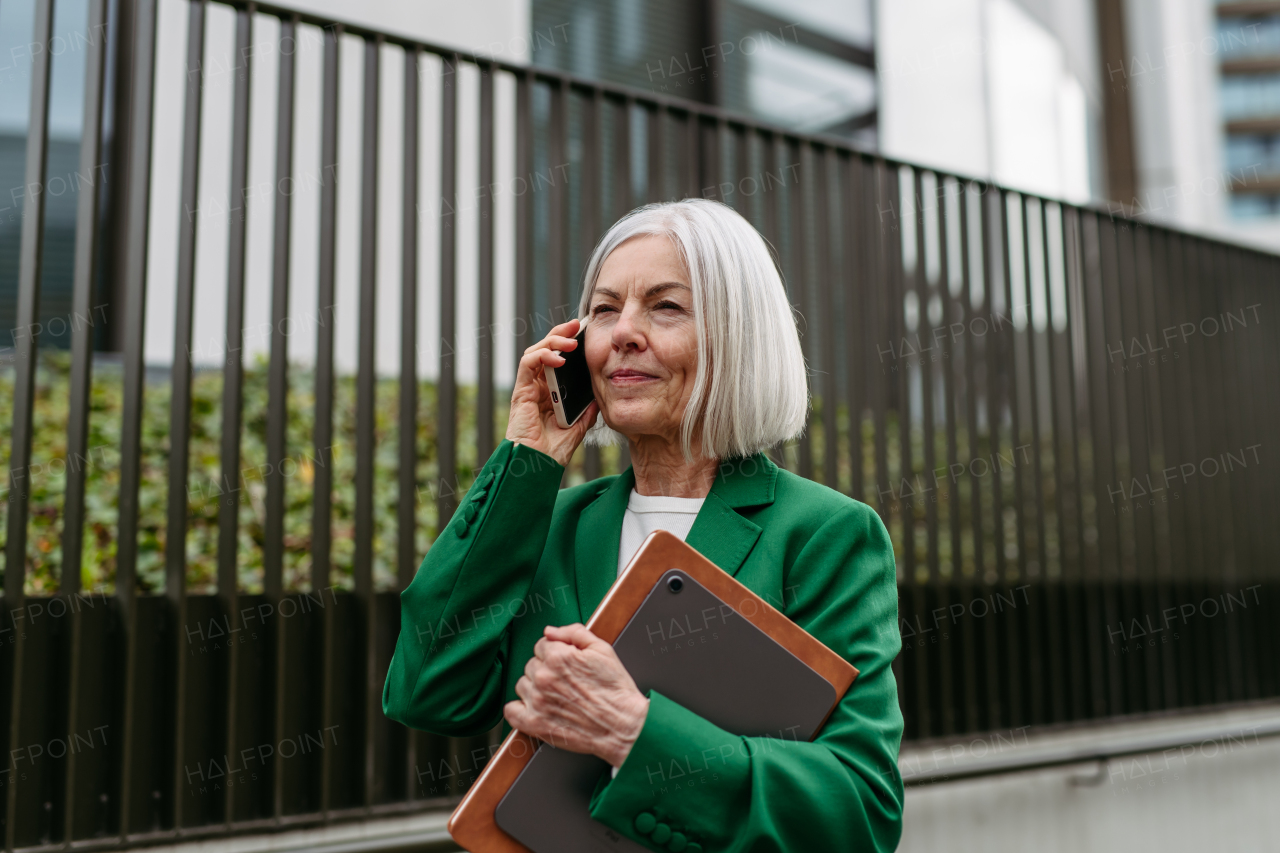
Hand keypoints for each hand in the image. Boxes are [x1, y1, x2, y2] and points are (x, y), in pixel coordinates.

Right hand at [504, 317, 599, 467]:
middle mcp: (538, 387)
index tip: (586, 333)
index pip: (558, 360)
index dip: (569, 344)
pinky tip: (558, 358)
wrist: (539, 467)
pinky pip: (528, 364)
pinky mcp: (520, 392)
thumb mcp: (579, 426)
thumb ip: (587, 409)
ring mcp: (528, 388)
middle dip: (561, 334)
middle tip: (577, 324)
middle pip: (546, 350)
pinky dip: (542, 356)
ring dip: (552, 341)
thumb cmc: (554, 451)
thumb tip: (600, 394)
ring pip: (535, 352)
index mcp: (551, 392)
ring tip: (570, 340)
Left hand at [504, 623, 649, 768]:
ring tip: (556, 696)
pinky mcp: (535, 724)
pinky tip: (535, 709)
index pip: (541, 645)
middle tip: (565, 682)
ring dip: (534, 688)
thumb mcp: (602, 650)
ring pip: (522, 685)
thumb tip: (550, 631)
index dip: (555, 653)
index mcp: (558, 657)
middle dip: (545, 670)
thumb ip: (574, 633)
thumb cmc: (615, 690)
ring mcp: (537, 701)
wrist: (623, 725)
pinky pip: (511, 711)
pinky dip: (519, 709)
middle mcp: (544, 677)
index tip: (565, 664)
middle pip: (531, 665)